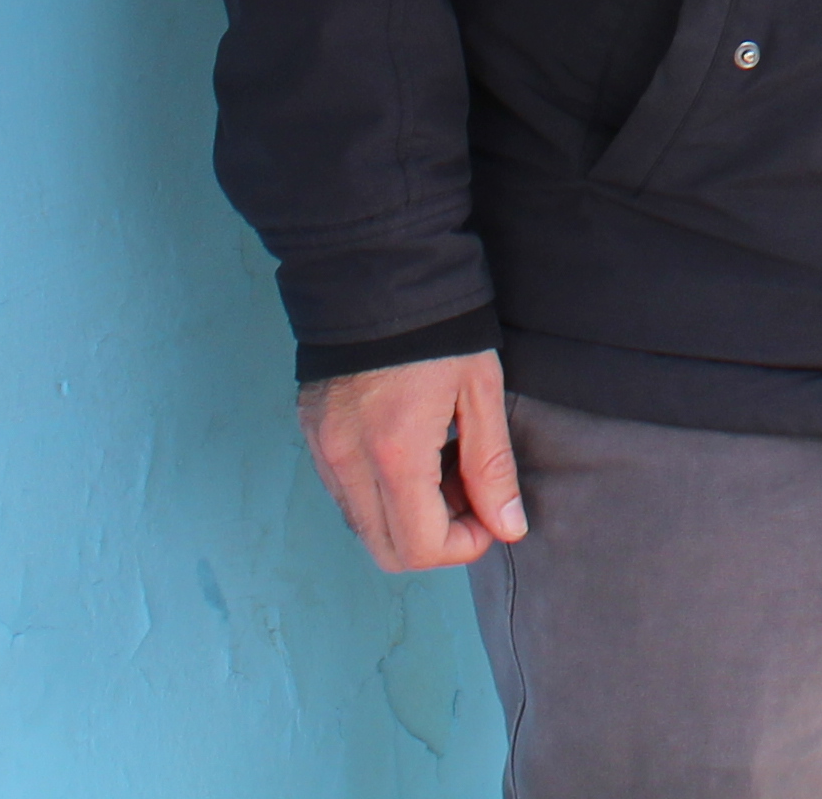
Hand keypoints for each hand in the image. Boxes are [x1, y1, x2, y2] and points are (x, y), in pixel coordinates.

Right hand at [300, 351, 525, 570]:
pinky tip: (411, 452)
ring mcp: (322, 449)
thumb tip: (508, 529)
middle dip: (436, 540)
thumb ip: (492, 467)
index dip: (465, 546)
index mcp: (394, 453)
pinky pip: (345, 494)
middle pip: (387, 551)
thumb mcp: (480, 392)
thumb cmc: (439, 329)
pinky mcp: (312, 435)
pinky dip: (381, 494)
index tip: (491, 515)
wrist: (377, 270)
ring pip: (364, 526)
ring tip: (443, 467)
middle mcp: (348, 461)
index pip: (422, 548)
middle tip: (469, 495)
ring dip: (407, 519)